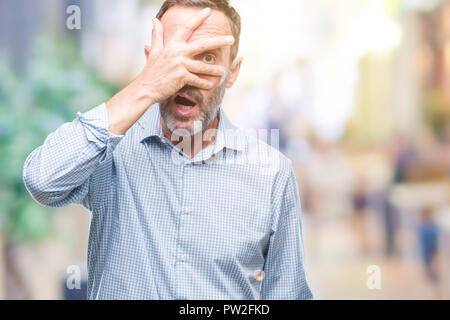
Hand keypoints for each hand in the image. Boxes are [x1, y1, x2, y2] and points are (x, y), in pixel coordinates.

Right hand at [106, 7, 233, 134]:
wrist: (146, 88)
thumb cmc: (151, 70)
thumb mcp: (155, 50)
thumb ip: (157, 35)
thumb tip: (154, 20)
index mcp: (172, 44)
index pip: (187, 27)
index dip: (198, 18)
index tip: (208, 11)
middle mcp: (178, 52)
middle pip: (202, 44)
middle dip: (219, 41)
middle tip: (231, 39)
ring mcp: (180, 64)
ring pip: (203, 66)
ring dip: (214, 69)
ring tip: (224, 71)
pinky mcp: (181, 77)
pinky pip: (197, 80)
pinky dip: (204, 83)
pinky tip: (211, 84)